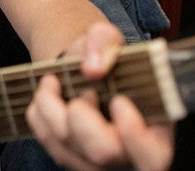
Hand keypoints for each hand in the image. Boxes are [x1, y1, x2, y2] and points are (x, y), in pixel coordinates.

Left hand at [25, 23, 174, 170]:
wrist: (81, 68)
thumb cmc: (104, 58)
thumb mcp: (108, 37)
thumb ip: (105, 41)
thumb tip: (93, 67)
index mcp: (154, 127)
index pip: (154, 156)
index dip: (135, 135)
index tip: (119, 101)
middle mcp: (126, 153)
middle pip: (103, 154)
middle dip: (83, 119)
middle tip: (84, 92)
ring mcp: (96, 161)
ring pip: (68, 152)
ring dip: (53, 111)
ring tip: (53, 81)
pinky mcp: (70, 158)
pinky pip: (48, 145)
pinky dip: (40, 116)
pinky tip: (47, 94)